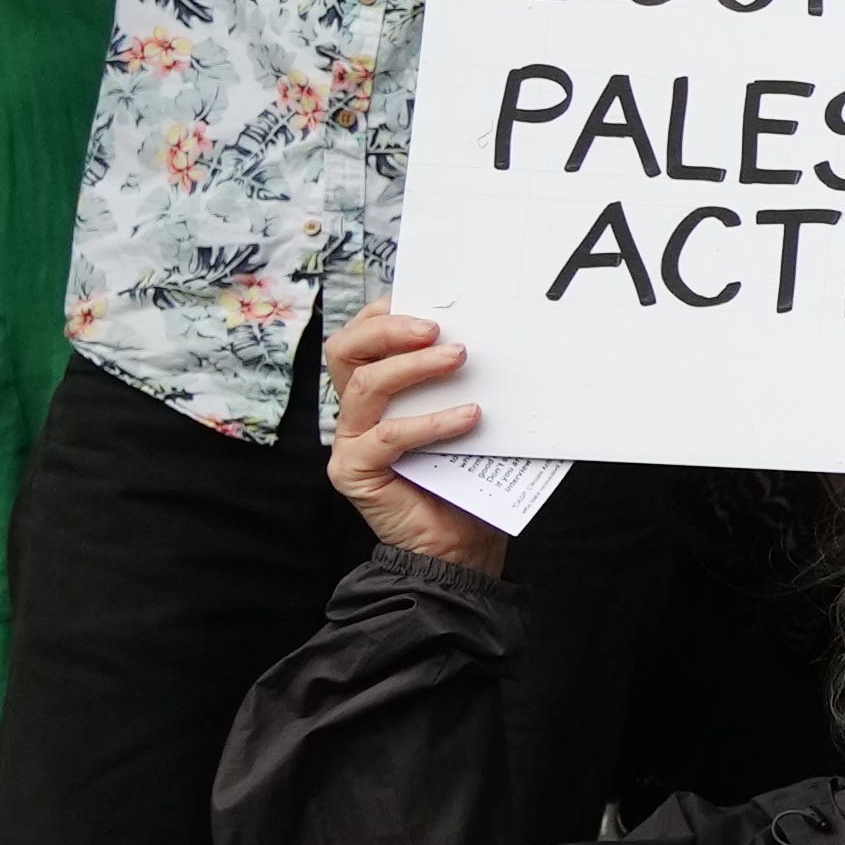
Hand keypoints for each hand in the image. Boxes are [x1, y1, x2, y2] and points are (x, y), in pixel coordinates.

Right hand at [320, 307, 514, 571]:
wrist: (463, 546)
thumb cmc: (471, 478)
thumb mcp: (473, 418)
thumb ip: (467, 383)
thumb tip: (499, 337)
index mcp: (377, 392)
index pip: (362, 337)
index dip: (384, 313)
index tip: (424, 298)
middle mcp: (356, 412)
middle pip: (345, 351)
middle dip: (388, 329)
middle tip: (436, 327)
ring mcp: (350, 441)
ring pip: (364, 387)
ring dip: (412, 366)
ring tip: (458, 358)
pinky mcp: (355, 471)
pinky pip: (387, 437)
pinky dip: (430, 423)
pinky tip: (469, 417)